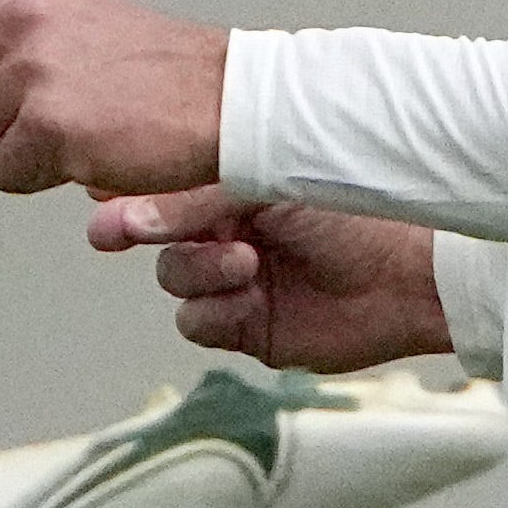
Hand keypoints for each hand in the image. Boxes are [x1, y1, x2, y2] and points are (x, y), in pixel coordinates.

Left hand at [0, 0, 234, 196]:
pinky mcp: (50, 125)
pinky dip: (29, 180)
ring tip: (24, 164)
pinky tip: (71, 167)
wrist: (226, 98)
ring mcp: (33, 71)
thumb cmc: (160, 72)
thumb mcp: (75, 23)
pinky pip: (8, 173)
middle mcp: (19, 18)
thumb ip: (8, 44)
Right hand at [88, 187, 456, 375]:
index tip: (97, 186)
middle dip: (140, 229)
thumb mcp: (264, 187)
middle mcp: (228, 228)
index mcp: (234, 181)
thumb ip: (192, 201)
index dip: (129, 186)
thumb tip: (118, 210)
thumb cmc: (354, 212)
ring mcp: (235, 278)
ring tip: (246, 263)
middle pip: (154, 232)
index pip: (163, 181)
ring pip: (173, 278)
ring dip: (199, 270)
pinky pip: (196, 322)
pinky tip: (250, 297)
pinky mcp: (245, 326)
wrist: (409, 277)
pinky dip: (214, 311)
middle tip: (113, 231)